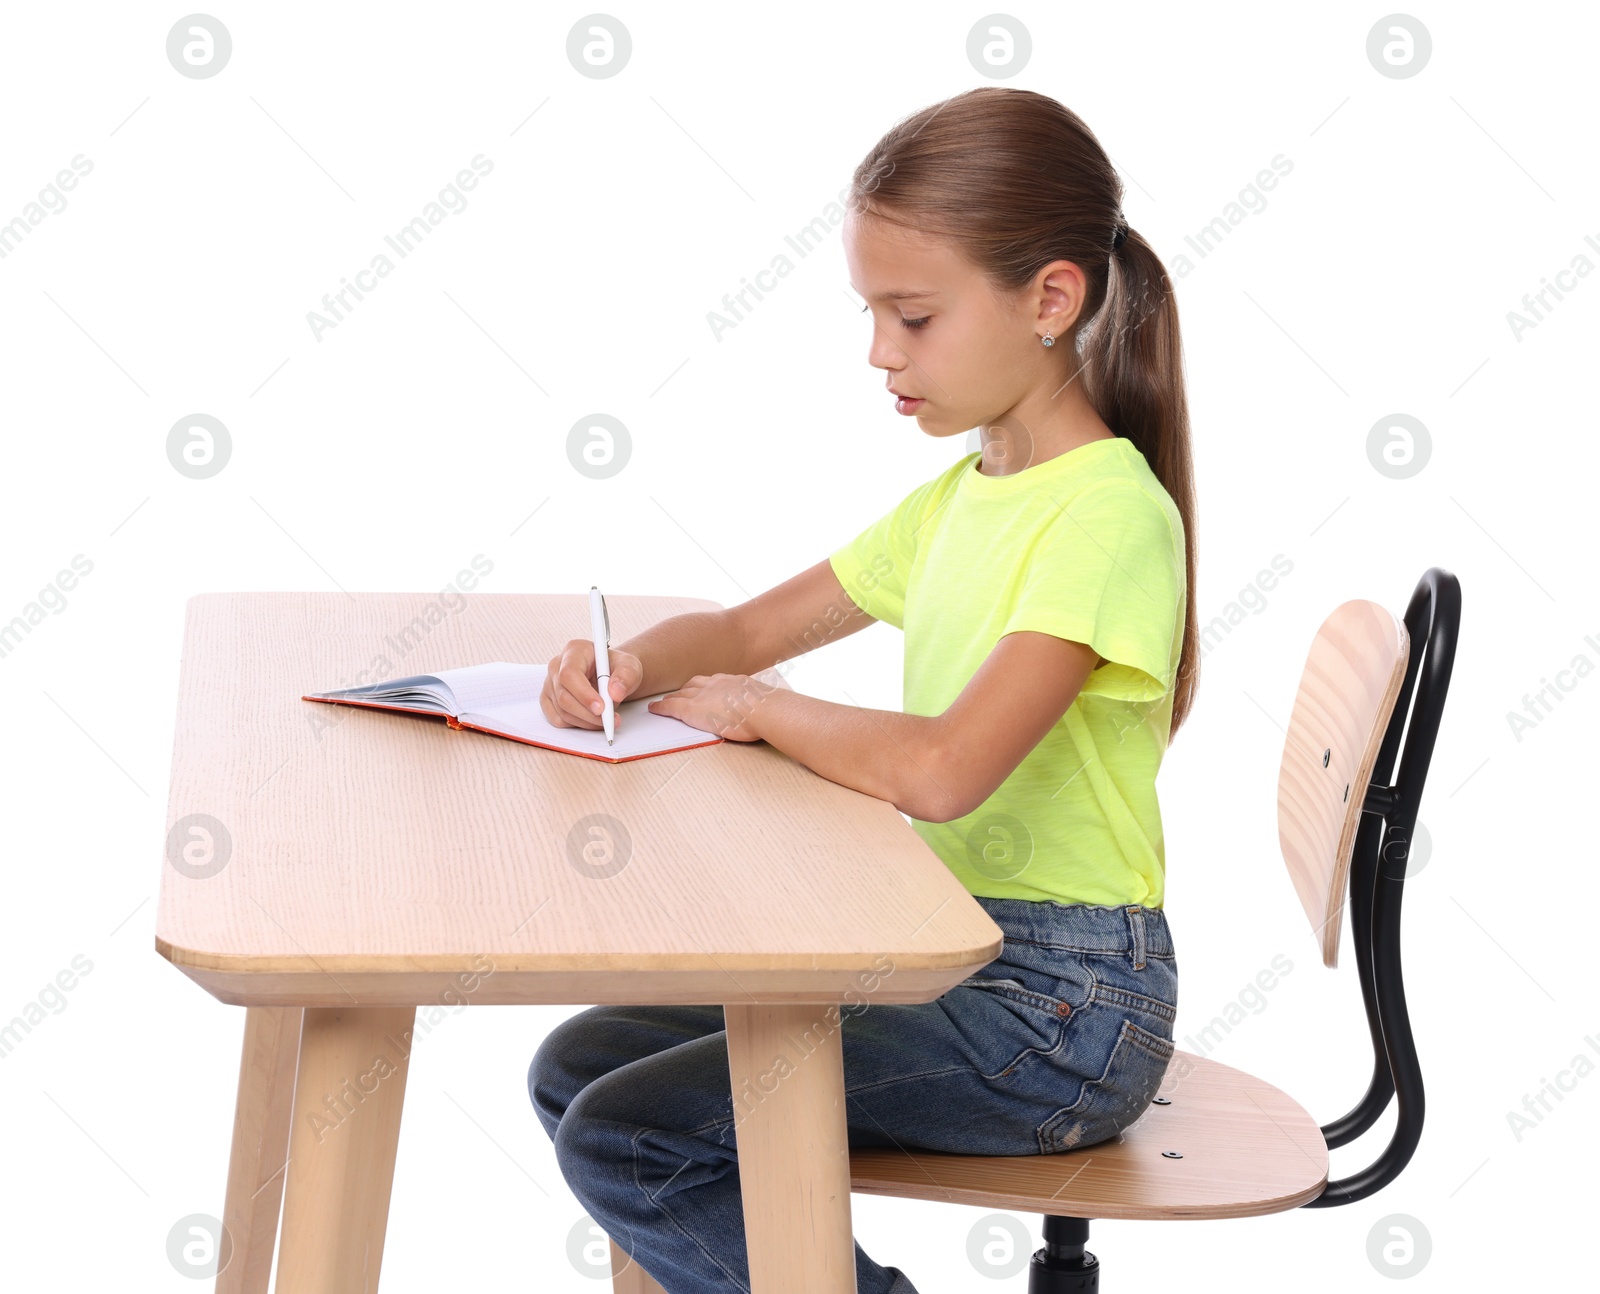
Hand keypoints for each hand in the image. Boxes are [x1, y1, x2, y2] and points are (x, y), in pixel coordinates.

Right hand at [540, 638, 644, 729]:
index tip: (602, 708)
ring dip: (586, 722)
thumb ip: (626, 676)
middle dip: (588, 714)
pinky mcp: (548, 700)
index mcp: (574, 651)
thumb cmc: (616, 668)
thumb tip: (615, 693)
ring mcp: (550, 684)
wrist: (611, 675)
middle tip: (610, 720)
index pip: (569, 673)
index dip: (584, 694)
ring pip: (561, 711)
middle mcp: (557, 666)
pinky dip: (577, 725)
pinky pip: (558, 720)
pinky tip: (592, 720)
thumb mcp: (629, 667)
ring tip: (606, 720)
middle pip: (564, 696)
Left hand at [647, 673, 773, 741]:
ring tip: (664, 701)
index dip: (705, 687)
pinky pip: (671, 705)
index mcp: (734, 682)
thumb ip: (758, 703)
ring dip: (673, 697)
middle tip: (679, 693)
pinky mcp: (692, 708)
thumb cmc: (769, 710)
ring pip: (682, 693)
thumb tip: (766, 710)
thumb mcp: (763, 701)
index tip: (703, 690)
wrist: (762, 708)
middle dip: (685, 689)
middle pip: (694, 684)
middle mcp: (716, 684)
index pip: (714, 682)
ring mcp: (703, 694)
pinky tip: (653, 709)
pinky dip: (661, 707)